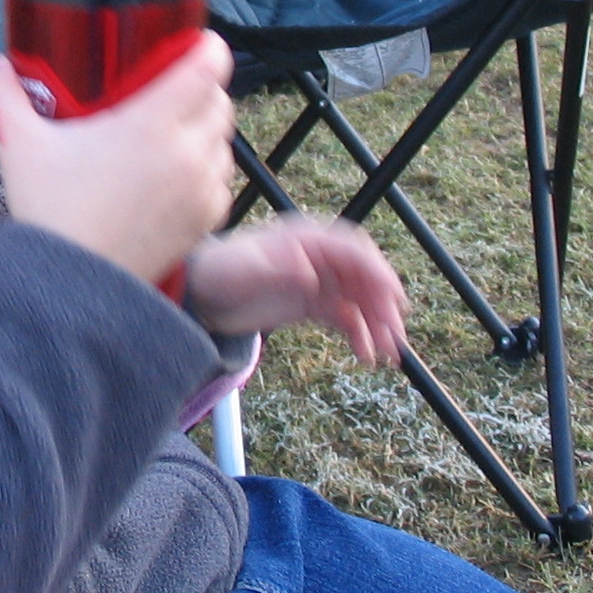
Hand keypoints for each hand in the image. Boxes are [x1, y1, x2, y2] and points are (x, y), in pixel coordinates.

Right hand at [0, 33, 235, 285]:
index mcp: (150, 123)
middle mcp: (186, 153)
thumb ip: (6, 94)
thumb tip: (0, 64)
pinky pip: (221, 181)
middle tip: (172, 89)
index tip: (194, 44)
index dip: (207, 48)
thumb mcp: (19, 145)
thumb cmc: (50, 211)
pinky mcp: (205, 220)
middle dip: (202, 89)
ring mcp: (201, 189)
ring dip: (206, 130)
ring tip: (171, 133)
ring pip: (224, 141)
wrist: (72, 285)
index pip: (207, 67)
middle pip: (220, 100)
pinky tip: (174, 175)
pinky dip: (206, 170)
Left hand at [186, 216, 409, 364]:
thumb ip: (277, 268)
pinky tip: (365, 354)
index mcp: (305, 238)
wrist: (198, 294)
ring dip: (376, 324)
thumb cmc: (218, 273)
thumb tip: (311, 271)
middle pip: (363, 277)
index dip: (376, 272)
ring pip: (359, 300)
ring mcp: (316, 280)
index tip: (393, 298)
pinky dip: (359, 334)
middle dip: (382, 305)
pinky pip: (345, 317)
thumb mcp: (244, 270)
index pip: (352, 250)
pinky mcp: (311, 303)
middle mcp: (317, 257)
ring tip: (387, 354)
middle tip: (394, 335)